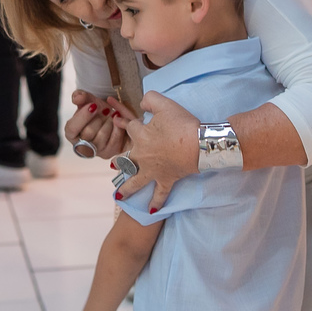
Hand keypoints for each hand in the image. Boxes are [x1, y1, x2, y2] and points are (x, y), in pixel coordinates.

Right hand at [65, 90, 134, 157]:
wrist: (112, 118)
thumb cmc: (97, 111)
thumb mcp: (88, 100)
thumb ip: (80, 96)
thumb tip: (77, 98)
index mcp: (71, 133)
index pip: (71, 128)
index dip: (82, 116)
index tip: (93, 105)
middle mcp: (81, 145)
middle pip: (88, 132)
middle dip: (99, 118)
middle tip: (104, 110)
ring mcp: (94, 152)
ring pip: (101, 136)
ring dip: (108, 122)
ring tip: (111, 115)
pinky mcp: (108, 153)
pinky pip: (114, 140)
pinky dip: (117, 127)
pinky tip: (118, 121)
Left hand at [112, 91, 197, 211]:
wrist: (199, 144)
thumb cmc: (181, 123)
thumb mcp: (164, 104)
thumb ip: (149, 99)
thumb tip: (142, 104)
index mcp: (140, 136)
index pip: (130, 128)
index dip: (130, 123)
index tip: (129, 121)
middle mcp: (142, 155)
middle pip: (126, 158)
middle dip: (119, 162)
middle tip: (112, 166)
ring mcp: (153, 170)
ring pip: (136, 181)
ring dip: (127, 188)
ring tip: (118, 195)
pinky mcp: (166, 180)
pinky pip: (160, 194)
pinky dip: (156, 202)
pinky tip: (151, 210)